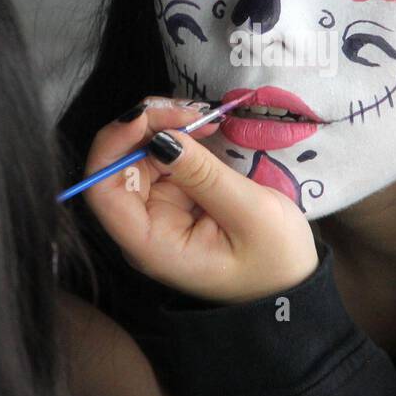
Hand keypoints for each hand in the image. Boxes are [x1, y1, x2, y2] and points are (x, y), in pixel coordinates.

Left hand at [81, 96, 318, 303]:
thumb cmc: (275, 260)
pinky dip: (178, 136)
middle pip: (118, 165)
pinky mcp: (175, 196)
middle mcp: (144, 225)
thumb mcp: (249, 213)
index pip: (103, 192)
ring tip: (203, 116)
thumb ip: (204, 175)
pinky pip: (163, 158)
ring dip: (163, 126)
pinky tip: (204, 126)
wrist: (292, 284)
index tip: (144, 117)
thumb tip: (162, 138)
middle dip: (146, 127)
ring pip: (139, 155)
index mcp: (151, 243)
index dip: (113, 147)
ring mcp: (158, 209)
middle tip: (190, 110)